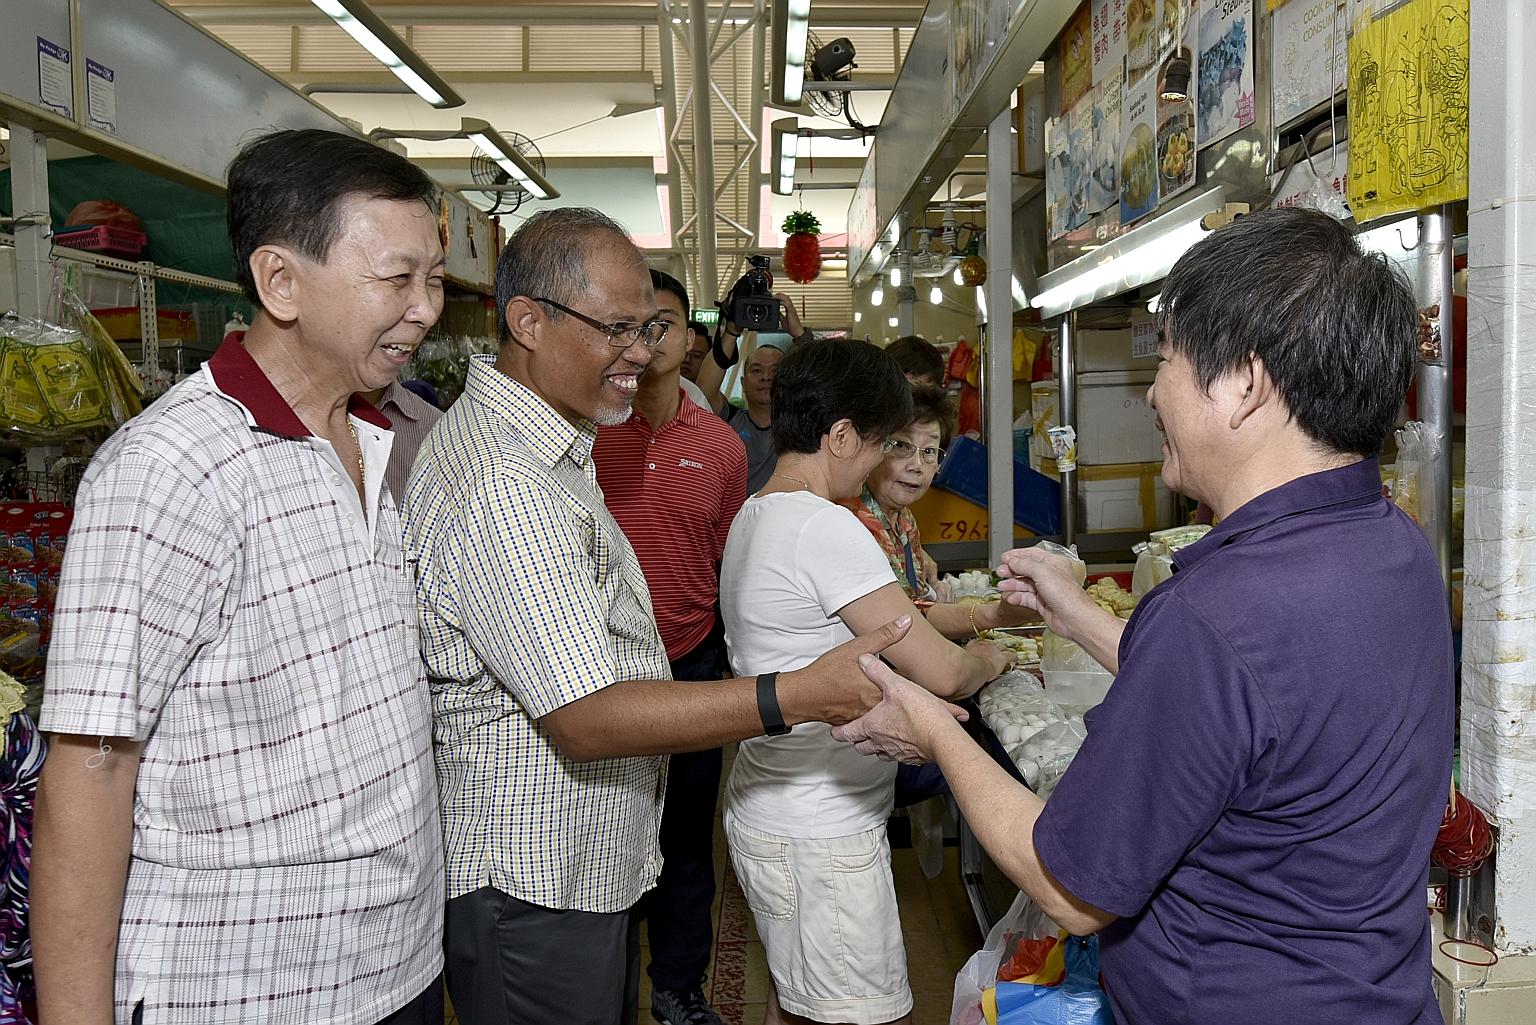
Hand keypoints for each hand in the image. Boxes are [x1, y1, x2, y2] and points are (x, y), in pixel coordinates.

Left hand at [774, 292, 804, 336]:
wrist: (797, 332)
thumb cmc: (792, 327)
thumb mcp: (783, 320)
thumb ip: (780, 315)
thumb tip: (776, 312)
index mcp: (790, 309)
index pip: (785, 299)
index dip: (779, 297)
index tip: (773, 297)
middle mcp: (791, 308)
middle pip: (786, 296)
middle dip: (779, 294)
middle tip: (773, 295)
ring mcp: (792, 309)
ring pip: (787, 298)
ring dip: (780, 296)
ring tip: (774, 296)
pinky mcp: (792, 312)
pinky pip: (787, 304)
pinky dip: (782, 302)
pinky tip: (778, 302)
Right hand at [781, 615, 912, 724]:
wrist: (802, 694)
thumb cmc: (827, 672)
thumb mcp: (857, 647)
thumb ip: (885, 635)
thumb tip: (906, 621)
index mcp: (882, 688)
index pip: (901, 683)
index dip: (895, 674)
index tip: (889, 670)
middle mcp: (875, 707)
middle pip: (889, 697)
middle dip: (884, 688)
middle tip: (866, 678)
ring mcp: (864, 718)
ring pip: (876, 709)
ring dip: (872, 700)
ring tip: (858, 688)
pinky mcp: (852, 724)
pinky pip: (862, 718)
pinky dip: (858, 708)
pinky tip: (849, 699)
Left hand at [832, 655, 968, 763]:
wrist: (942, 737)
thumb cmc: (919, 714)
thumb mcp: (896, 685)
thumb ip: (878, 672)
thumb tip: (863, 660)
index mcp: (872, 726)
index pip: (847, 733)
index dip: (839, 732)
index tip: (835, 730)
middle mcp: (881, 743)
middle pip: (862, 747)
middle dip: (858, 740)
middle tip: (857, 733)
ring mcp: (897, 753)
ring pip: (880, 753)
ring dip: (878, 746)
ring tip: (881, 737)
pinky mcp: (912, 758)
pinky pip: (900, 756)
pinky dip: (899, 749)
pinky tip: (906, 740)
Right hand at [963, 638, 1009, 679]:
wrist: (972, 668)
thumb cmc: (964, 668)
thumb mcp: (961, 661)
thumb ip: (963, 661)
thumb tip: (959, 668)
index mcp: (973, 645)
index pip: (979, 643)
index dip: (983, 646)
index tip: (983, 650)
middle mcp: (985, 645)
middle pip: (993, 643)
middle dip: (995, 647)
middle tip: (996, 651)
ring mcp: (995, 650)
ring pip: (1003, 647)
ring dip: (1005, 650)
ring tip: (1007, 653)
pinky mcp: (1003, 657)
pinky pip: (1011, 655)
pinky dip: (1013, 658)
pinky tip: (1015, 659)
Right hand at [995, 546, 1103, 643]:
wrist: (1074, 619)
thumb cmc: (1067, 595)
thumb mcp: (1042, 572)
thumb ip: (1024, 565)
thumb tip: (1012, 561)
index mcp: (1054, 563)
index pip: (1033, 554)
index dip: (1017, 555)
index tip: (1005, 557)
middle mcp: (1050, 576)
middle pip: (1026, 569)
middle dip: (1012, 570)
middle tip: (1000, 572)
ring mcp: (1046, 590)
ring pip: (1025, 585)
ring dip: (1012, 585)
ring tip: (1002, 586)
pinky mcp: (1042, 604)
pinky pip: (1026, 598)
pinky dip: (1017, 597)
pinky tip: (1011, 598)